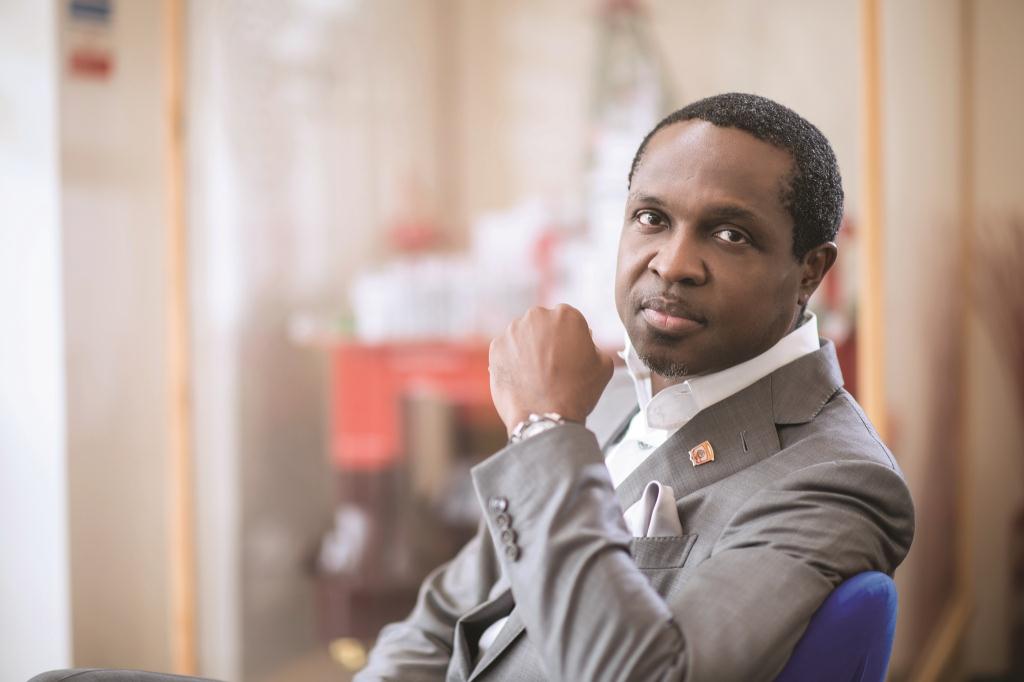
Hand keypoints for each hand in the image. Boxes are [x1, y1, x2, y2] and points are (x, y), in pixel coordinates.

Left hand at [489, 304, 614, 434]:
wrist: (545, 417)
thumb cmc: (576, 393)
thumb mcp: (603, 365)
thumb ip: (594, 345)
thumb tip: (585, 342)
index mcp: (566, 315)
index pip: (567, 319)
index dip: (569, 337)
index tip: (569, 353)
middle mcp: (537, 316)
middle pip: (542, 323)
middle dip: (546, 339)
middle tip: (551, 365)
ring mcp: (513, 331)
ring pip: (522, 335)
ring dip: (527, 348)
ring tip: (535, 374)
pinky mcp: (496, 347)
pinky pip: (506, 349)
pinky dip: (511, 360)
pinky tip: (522, 378)